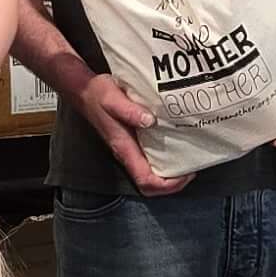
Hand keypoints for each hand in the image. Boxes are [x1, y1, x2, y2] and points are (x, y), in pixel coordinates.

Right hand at [81, 71, 191, 194]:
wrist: (84, 91)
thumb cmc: (98, 94)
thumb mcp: (113, 98)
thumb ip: (129, 110)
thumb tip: (149, 121)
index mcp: (124, 147)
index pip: (146, 180)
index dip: (168, 184)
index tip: (186, 173)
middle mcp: (127, 153)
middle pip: (151, 183)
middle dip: (173, 183)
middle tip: (191, 167)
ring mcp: (130, 149)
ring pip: (152, 174)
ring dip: (171, 173)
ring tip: (187, 159)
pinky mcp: (133, 142)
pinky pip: (151, 159)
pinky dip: (166, 159)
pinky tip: (176, 144)